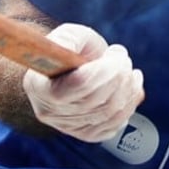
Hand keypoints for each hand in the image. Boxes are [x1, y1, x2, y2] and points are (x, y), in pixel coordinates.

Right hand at [23, 23, 144, 142]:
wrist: (71, 67)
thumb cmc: (70, 48)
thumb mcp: (68, 35)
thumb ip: (70, 40)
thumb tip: (81, 52)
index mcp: (39, 85)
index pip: (79, 84)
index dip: (106, 68)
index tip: (116, 51)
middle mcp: (48, 111)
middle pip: (96, 100)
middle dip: (120, 76)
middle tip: (124, 58)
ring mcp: (66, 126)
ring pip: (108, 115)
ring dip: (129, 90)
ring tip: (130, 71)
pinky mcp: (84, 133)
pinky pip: (112, 127)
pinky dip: (128, 107)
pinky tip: (130, 89)